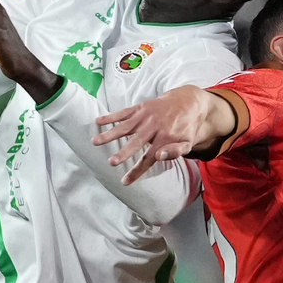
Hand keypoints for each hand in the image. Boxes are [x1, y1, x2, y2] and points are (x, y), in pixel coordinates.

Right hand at [93, 86, 210, 184]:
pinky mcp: (140, 107)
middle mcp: (154, 127)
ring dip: (110, 134)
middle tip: (111, 162)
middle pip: (136, 142)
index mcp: (165, 138)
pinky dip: (110, 117)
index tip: (125, 181)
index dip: (137, 171)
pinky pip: (123, 112)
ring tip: (95, 142)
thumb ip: (175, 152)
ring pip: (125, 127)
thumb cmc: (185, 127)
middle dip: (124, 152)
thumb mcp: (188, 142)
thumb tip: (159, 157)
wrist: (187, 101)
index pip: (149, 159)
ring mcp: (145, 116)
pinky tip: (98, 122)